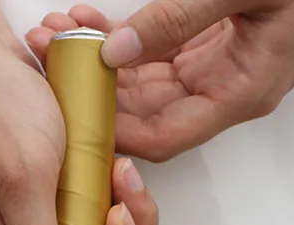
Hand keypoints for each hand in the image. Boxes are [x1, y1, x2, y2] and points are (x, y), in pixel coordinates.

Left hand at [28, 1, 293, 160]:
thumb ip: (178, 19)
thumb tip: (115, 51)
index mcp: (241, 93)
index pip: (165, 136)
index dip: (116, 131)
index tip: (73, 108)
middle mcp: (225, 89)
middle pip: (146, 111)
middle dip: (96, 88)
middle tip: (52, 56)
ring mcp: (216, 68)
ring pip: (144, 81)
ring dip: (100, 59)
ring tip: (58, 32)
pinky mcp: (208, 45)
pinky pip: (154, 52)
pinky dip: (121, 38)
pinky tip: (87, 21)